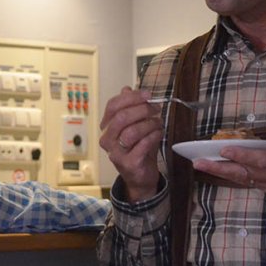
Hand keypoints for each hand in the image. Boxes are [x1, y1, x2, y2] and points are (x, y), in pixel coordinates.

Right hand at [99, 87, 163, 201]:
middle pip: (121, 117)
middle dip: (142, 109)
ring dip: (149, 124)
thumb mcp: (134, 125)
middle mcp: (107, 140)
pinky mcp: (128, 164)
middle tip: (156, 108)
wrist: (140, 176)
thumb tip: (127, 89)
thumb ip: (130, 107)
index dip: (131, 97)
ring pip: (132, 131)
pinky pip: (142, 145)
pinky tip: (159, 133)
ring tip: (158, 123)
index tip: (147, 94)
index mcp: (106, 127)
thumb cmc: (137, 149)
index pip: (113, 106)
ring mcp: (116, 153)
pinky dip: (153, 136)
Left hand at [193, 121, 265, 193]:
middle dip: (221, 168)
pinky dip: (233, 177)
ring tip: (201, 165)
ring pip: (245, 180)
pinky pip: (250, 183)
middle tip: (199, 162)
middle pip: (248, 173)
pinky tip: (217, 170)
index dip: (242, 155)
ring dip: (222, 173)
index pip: (263, 159)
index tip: (224, 148)